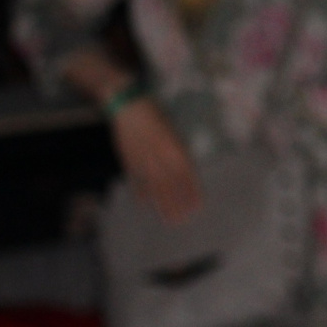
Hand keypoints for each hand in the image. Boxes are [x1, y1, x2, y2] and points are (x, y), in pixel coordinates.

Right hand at [111, 98, 201, 224]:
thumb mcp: (172, 131)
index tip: (198, 206)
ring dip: (162, 203)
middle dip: (178, 203)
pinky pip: (137, 180)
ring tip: (168, 218)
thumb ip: (176, 150)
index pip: (187, 175)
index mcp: (175, 148)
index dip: (192, 191)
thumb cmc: (155, 115)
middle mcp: (161, 157)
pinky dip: (141, 192)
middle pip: (172, 185)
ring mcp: (144, 160)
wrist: (129, 106)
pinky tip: (144, 204)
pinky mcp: (130, 160)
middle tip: (183, 220)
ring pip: (155, 187)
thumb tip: (183, 168)